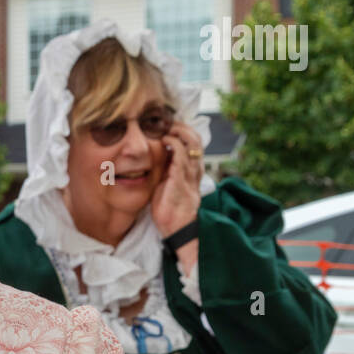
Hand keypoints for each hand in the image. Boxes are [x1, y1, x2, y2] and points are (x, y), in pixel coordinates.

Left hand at [150, 120, 202, 239]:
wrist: (176, 230)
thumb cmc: (170, 210)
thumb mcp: (168, 185)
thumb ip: (167, 171)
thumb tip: (156, 158)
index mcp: (193, 172)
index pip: (195, 144)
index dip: (185, 131)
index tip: (170, 126)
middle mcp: (195, 170)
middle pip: (196, 139)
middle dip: (183, 127)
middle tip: (167, 122)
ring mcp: (190, 175)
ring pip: (192, 143)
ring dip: (179, 131)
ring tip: (166, 127)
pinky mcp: (180, 181)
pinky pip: (180, 156)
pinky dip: (173, 145)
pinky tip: (164, 141)